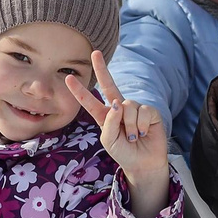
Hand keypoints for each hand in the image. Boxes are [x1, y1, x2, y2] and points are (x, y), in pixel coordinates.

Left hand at [68, 49, 170, 217]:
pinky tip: (143, 132)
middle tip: (95, 53)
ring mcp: (134, 108)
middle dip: (102, 69)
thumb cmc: (124, 153)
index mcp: (104, 116)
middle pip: (109, 85)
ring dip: (130, 125)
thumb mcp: (109, 140)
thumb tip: (117, 103)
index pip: (90, 101)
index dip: (79, 91)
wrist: (143, 163)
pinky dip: (141, 124)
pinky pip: (143, 111)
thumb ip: (109, 122)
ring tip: (133, 137)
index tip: (68, 78)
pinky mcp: (149, 111)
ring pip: (128, 105)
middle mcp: (119, 109)